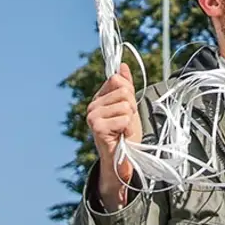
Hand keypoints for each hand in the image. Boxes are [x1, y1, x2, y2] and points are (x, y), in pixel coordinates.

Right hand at [87, 63, 142, 208]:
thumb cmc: (125, 133)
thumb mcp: (129, 106)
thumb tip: (122, 66)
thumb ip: (125, 86)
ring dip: (130, 120)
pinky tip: (122, 136)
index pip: (117, 80)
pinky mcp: (97, 127)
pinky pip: (124, 118)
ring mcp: (93, 116)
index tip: (127, 108)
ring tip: (123, 130)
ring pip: (126, 105)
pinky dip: (128, 128)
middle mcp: (92, 105)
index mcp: (99, 98)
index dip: (128, 93)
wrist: (122, 159)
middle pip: (124, 91)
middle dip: (132, 107)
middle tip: (126, 122)